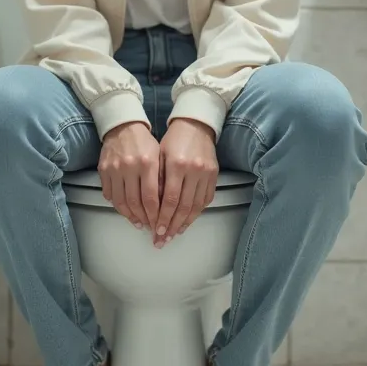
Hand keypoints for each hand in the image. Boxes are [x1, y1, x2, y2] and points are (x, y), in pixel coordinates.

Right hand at [98, 122, 160, 230]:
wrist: (123, 127)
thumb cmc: (145, 142)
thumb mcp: (159, 156)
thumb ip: (161, 179)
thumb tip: (165, 206)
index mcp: (147, 163)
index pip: (151, 197)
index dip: (155, 215)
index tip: (159, 224)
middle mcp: (129, 166)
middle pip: (135, 202)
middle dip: (144, 218)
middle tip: (150, 227)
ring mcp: (114, 169)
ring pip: (121, 201)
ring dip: (130, 216)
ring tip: (139, 223)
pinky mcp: (103, 170)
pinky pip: (109, 194)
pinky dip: (118, 206)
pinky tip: (126, 211)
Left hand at [155, 119, 218, 246]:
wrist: (195, 126)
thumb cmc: (173, 140)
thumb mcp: (159, 156)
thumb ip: (157, 180)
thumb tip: (152, 208)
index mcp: (177, 164)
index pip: (170, 199)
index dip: (163, 218)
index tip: (156, 230)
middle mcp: (193, 170)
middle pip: (183, 206)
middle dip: (172, 226)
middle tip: (163, 239)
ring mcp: (206, 173)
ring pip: (196, 206)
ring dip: (184, 223)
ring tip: (174, 234)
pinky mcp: (214, 175)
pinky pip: (206, 199)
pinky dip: (196, 213)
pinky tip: (187, 221)